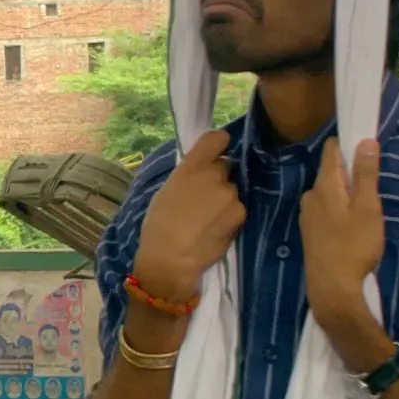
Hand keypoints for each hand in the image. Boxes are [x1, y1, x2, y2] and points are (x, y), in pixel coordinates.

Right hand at [131, 130, 245, 300]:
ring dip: (224, 199)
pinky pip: (238, 208)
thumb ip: (187, 177)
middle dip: (218, 178)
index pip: (217, 138)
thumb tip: (200, 175)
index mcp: (191, 167)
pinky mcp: (241, 213)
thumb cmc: (158, 227)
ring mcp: (230, 194)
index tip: (216, 154)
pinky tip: (215, 229)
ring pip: (232, 189)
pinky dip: (230, 216)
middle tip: (205, 198)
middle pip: (225, 166)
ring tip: (208, 219)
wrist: (170, 259)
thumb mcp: (166, 192)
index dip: (219, 144)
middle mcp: (214, 175)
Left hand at [301, 137, 383, 330]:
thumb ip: (366, 174)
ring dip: (347, 194)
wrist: (332, 288)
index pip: (331, 151)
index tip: (368, 147)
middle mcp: (310, 196)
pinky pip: (327, 209)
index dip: (349, 144)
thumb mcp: (368, 208)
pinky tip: (352, 226)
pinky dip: (340, 209)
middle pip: (331, 172)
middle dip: (352, 173)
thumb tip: (365, 141)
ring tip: (367, 209)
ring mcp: (308, 215)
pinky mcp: (310, 232)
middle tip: (374, 186)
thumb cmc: (354, 246)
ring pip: (330, 192)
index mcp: (323, 186)